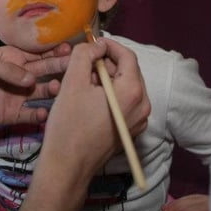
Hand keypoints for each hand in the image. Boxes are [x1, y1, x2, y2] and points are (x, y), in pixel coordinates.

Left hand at [0, 44, 69, 134]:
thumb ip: (5, 70)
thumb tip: (30, 79)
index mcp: (11, 58)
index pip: (38, 53)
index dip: (56, 52)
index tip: (73, 52)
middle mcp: (18, 75)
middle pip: (45, 71)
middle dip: (62, 70)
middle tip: (80, 70)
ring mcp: (16, 96)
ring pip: (42, 92)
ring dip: (53, 91)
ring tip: (61, 91)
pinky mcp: (12, 116)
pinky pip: (31, 115)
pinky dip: (41, 115)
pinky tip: (47, 114)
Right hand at [18, 37, 149, 210]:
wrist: (67, 166)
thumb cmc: (69, 124)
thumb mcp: (73, 82)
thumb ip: (85, 55)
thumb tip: (96, 46)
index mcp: (132, 91)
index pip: (128, 56)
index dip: (109, 45)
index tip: (92, 44)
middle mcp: (143, 105)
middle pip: (128, 71)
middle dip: (106, 64)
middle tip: (83, 66)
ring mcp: (139, 121)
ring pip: (125, 87)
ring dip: (106, 79)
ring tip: (82, 83)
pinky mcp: (131, 131)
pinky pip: (124, 103)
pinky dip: (109, 95)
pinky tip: (89, 100)